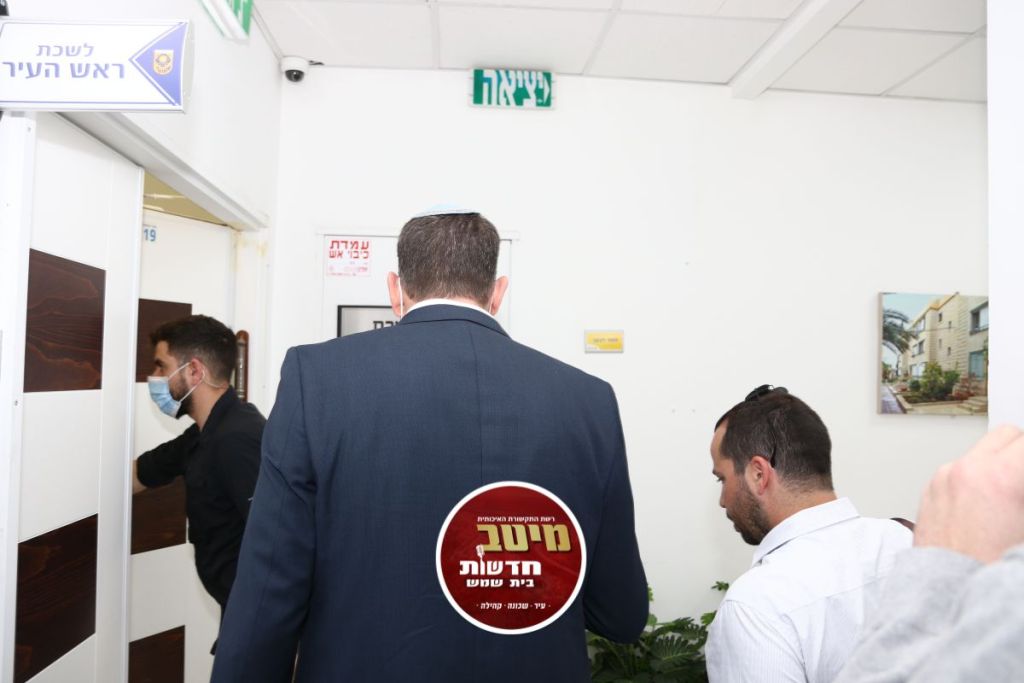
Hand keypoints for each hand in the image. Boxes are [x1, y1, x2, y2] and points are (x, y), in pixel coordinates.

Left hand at [914, 425, 1023, 562]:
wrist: (944, 599)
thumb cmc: (986, 572)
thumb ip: (1023, 498)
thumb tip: (1019, 490)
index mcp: (998, 477)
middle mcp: (965, 471)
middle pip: (1008, 437)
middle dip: (1023, 456)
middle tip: (1023, 486)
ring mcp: (942, 480)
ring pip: (982, 452)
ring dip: (1001, 465)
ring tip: (1012, 498)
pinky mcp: (929, 492)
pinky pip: (960, 470)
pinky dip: (978, 479)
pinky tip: (989, 508)